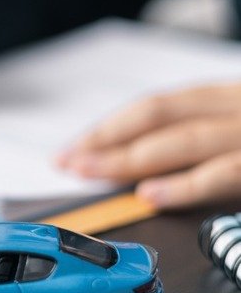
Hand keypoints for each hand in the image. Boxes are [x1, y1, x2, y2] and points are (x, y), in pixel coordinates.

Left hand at [57, 83, 240, 208]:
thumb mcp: (236, 135)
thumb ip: (195, 143)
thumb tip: (136, 173)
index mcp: (228, 98)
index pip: (156, 109)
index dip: (109, 128)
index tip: (73, 149)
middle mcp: (238, 107)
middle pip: (159, 118)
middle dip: (105, 141)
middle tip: (68, 163)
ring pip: (183, 141)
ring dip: (129, 159)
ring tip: (90, 173)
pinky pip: (224, 173)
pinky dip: (184, 185)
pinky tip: (149, 194)